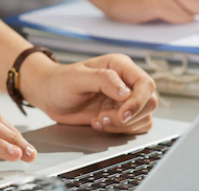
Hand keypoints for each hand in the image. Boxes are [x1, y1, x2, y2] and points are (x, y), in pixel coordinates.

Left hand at [23, 54, 157, 134]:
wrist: (49, 95)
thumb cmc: (60, 81)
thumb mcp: (77, 77)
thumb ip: (103, 80)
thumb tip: (126, 92)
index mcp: (120, 66)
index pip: (145, 84)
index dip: (138, 102)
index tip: (122, 114)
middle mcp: (127, 81)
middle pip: (150, 102)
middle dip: (129, 116)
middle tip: (103, 118)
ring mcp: (125, 99)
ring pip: (145, 117)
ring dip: (123, 125)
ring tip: (99, 120)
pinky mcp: (121, 114)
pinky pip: (135, 126)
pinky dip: (120, 130)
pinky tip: (101, 124)